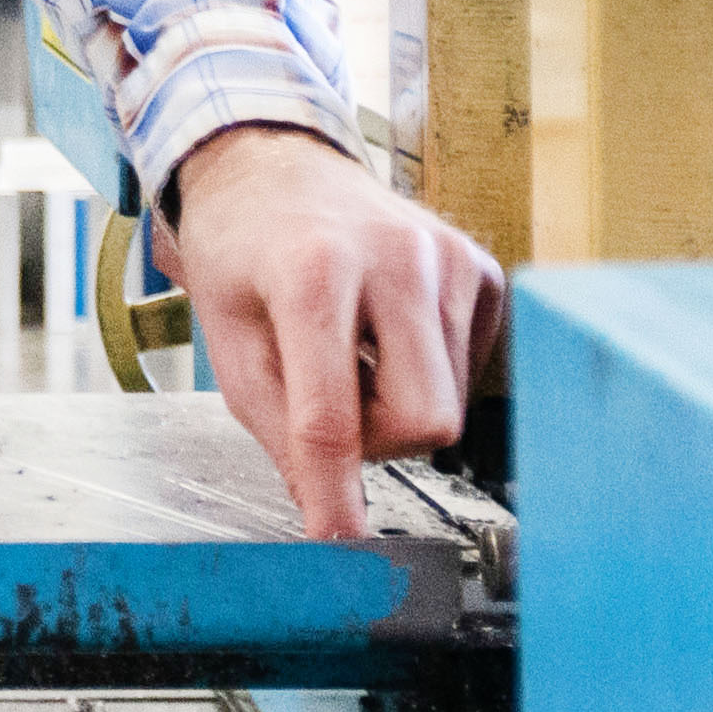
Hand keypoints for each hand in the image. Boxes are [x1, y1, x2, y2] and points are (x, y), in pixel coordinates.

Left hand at [155, 127, 501, 540]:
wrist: (279, 168)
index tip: (340, 542)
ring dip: (398, 406)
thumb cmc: (245, 256)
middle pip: (424, 420)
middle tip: (332, 404)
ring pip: (450, 404)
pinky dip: (425, 373)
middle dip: (378, 442)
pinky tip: (389, 333)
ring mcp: (448, 255)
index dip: (335, 490)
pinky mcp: (481, 266)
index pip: (332, 413)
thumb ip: (279, 430)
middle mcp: (395, 255)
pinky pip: (470, 371)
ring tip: (353, 353)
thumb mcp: (231, 345)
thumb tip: (330, 510)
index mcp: (313, 271)